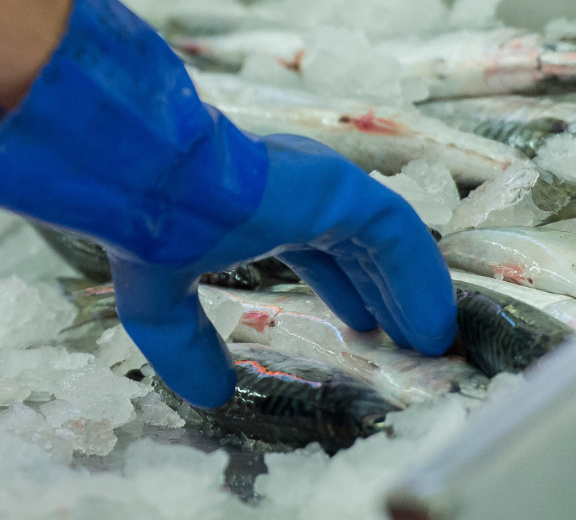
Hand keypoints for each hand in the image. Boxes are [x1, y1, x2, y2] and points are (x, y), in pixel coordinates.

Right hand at [109, 134, 455, 406]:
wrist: (145, 180)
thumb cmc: (145, 231)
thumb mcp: (163, 305)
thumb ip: (190, 347)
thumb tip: (210, 394)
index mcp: (252, 209)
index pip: (313, 246)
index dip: (340, 287)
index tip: (361, 326)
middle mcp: (291, 192)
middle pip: (354, 244)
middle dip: (381, 291)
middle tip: (403, 338)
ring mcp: (316, 185)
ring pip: (381, 239)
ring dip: (407, 289)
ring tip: (426, 339)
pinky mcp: (337, 185)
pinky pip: (395, 232)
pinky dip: (418, 277)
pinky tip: (430, 323)